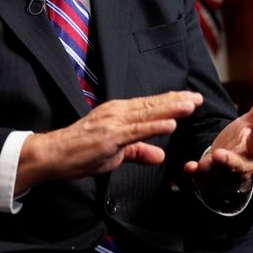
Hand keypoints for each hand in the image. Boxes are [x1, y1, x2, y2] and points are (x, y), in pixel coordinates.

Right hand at [16, 90, 202, 191]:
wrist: (55, 153)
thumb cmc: (81, 151)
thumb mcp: (116, 152)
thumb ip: (138, 151)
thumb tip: (159, 155)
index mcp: (118, 112)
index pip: (149, 105)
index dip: (170, 101)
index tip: (189, 98)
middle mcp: (117, 112)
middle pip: (152, 105)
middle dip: (176, 101)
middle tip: (197, 97)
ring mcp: (114, 122)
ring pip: (147, 114)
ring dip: (171, 109)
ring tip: (189, 105)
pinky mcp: (110, 136)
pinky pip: (137, 130)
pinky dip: (155, 126)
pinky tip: (170, 123)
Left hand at [184, 89, 252, 191]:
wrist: (226, 165)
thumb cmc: (242, 142)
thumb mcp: (251, 124)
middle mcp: (241, 165)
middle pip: (237, 165)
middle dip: (229, 160)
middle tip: (220, 155)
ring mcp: (224, 172)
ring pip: (219, 171)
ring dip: (212, 166)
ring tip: (207, 161)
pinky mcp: (208, 176)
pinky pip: (201, 176)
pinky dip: (195, 171)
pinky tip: (189, 166)